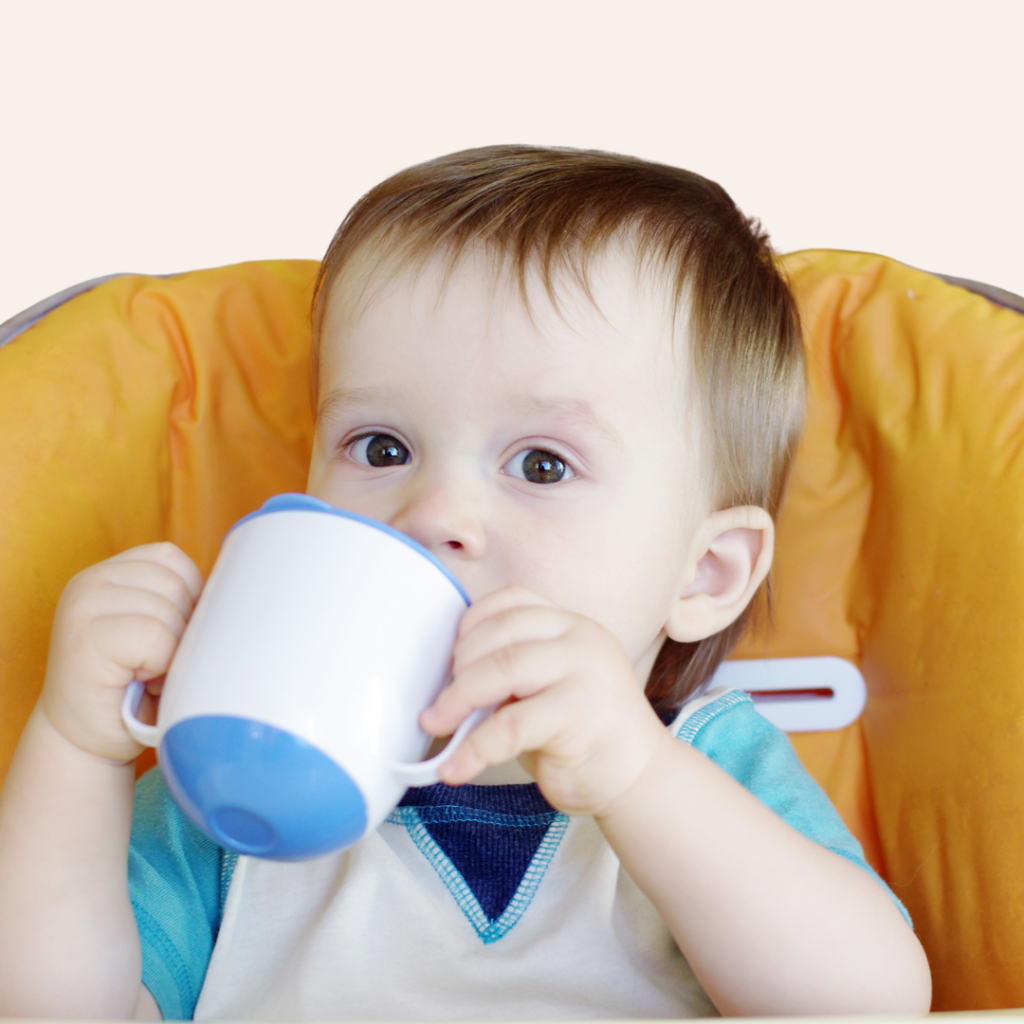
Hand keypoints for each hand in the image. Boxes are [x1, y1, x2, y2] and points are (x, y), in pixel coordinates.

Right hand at [38, 543, 203, 763]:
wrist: (84, 743)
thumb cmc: (133, 689)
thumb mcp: (157, 630)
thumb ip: (179, 602)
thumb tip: (235, 588)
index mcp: (109, 573)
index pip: (172, 559)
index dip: (188, 599)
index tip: (169, 636)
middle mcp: (90, 582)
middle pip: (175, 585)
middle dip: (181, 628)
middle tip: (155, 663)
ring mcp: (83, 607)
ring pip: (168, 611)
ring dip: (171, 652)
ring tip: (145, 673)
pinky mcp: (86, 638)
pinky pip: (156, 638)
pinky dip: (160, 666)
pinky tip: (139, 683)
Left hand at [420, 586, 668, 815]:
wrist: (640, 780)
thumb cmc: (584, 735)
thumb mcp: (546, 688)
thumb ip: (509, 672)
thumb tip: (447, 680)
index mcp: (572, 625)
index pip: (512, 601)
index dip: (472, 623)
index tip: (450, 658)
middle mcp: (581, 639)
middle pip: (501, 633)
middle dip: (458, 668)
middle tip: (438, 704)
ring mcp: (585, 672)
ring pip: (502, 670)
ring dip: (457, 700)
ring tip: (436, 725)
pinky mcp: (579, 714)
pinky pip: (510, 726)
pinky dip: (474, 749)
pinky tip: (456, 767)